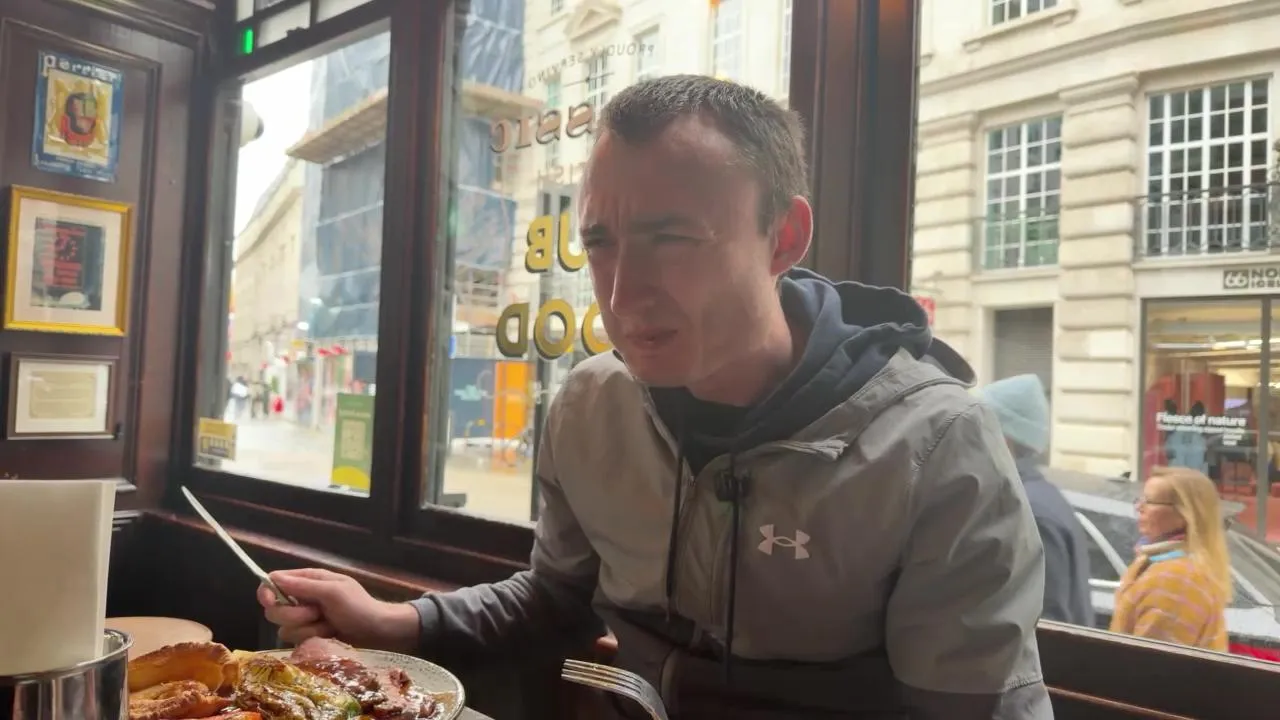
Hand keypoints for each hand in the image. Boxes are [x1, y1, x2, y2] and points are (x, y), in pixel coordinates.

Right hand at [258, 568, 421, 653]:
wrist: (377, 632)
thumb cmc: (359, 606)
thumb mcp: (334, 591)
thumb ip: (304, 586)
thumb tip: (274, 579)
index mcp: (308, 580)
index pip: (273, 582)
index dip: (267, 592)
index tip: (270, 602)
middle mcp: (302, 599)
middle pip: (274, 610)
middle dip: (294, 615)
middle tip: (317, 613)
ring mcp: (304, 620)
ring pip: (285, 629)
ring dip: (308, 629)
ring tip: (329, 625)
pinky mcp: (308, 637)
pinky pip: (296, 642)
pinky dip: (313, 639)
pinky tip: (328, 635)